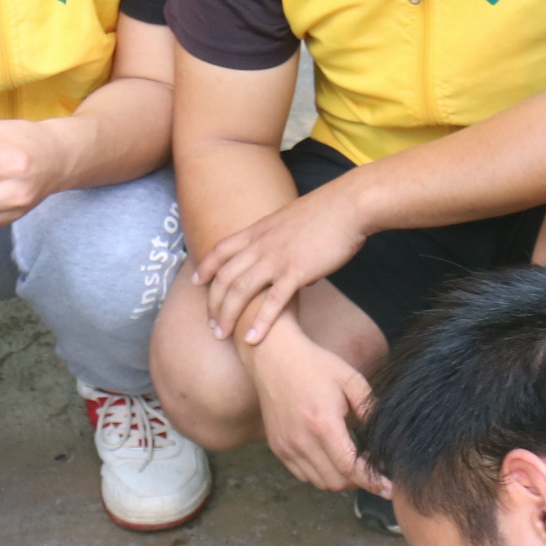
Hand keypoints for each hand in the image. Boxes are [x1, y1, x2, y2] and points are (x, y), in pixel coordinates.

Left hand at [195, 182, 369, 347]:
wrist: (349, 205)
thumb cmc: (328, 214)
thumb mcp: (292, 222)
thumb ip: (282, 242)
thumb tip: (289, 264)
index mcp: (259, 230)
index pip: (221, 249)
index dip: (206, 266)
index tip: (196, 282)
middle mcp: (261, 245)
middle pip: (225, 277)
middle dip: (213, 304)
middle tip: (210, 325)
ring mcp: (276, 258)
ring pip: (240, 290)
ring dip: (228, 316)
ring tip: (221, 336)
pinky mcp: (296, 271)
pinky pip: (272, 302)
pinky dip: (260, 323)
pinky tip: (251, 339)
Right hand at [251, 320, 376, 492]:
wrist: (274, 358)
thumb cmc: (315, 365)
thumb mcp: (350, 380)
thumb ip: (369, 409)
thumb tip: (384, 435)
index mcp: (323, 423)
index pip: (350, 468)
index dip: (372, 482)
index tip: (388, 489)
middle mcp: (302, 441)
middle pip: (337, 482)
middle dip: (358, 481)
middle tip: (370, 467)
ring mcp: (287, 447)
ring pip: (320, 483)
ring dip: (339, 478)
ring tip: (350, 460)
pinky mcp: (278, 448)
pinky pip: (303, 475)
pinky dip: (320, 473)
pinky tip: (329, 456)